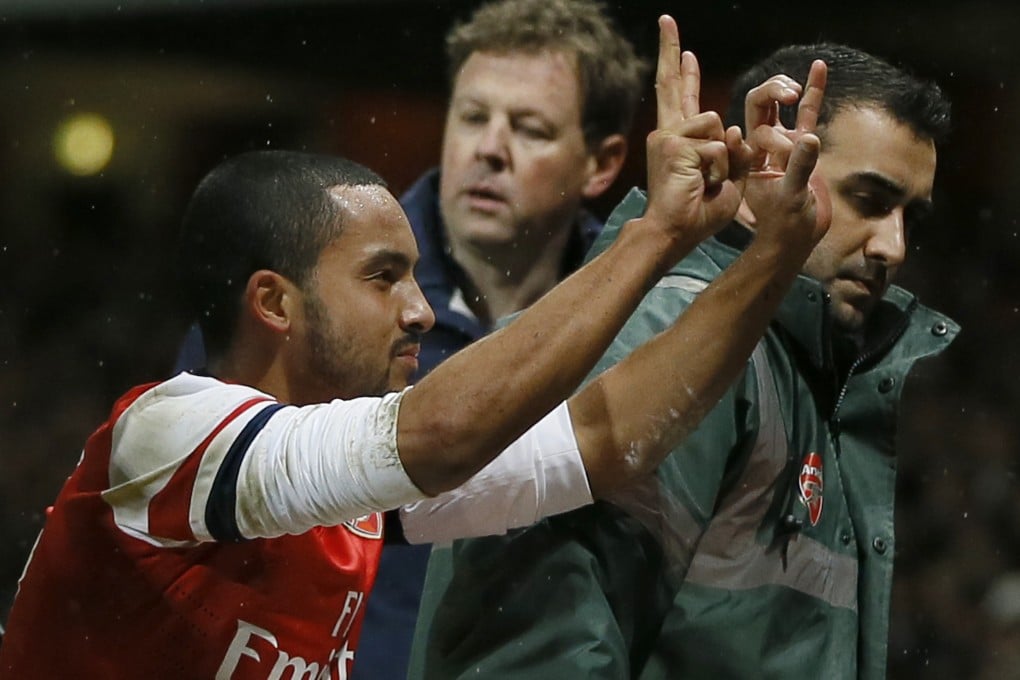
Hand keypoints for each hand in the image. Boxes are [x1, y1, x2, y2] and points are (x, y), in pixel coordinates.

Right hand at [640, 15, 750, 252]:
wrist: (673, 233)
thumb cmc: (698, 215)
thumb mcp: (728, 180)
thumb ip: (733, 152)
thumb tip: (731, 127)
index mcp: (678, 140)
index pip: (682, 99)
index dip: (684, 73)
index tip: (684, 51)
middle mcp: (668, 133)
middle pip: (672, 84)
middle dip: (670, 49)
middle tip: (666, 19)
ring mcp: (668, 137)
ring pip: (715, 124)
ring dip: (723, 159)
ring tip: (705, 184)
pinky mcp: (673, 145)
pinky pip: (716, 146)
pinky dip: (719, 169)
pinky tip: (701, 185)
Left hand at [741, 60, 831, 248]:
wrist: (797, 238)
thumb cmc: (787, 223)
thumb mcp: (791, 197)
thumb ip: (800, 167)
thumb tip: (809, 137)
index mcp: (751, 157)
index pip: (754, 127)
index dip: (766, 125)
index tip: (783, 145)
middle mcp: (763, 146)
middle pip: (759, 106)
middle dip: (771, 93)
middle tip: (788, 95)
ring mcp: (782, 143)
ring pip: (780, 106)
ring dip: (786, 90)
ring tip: (796, 89)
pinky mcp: (803, 146)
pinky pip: (807, 114)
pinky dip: (813, 92)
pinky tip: (818, 67)